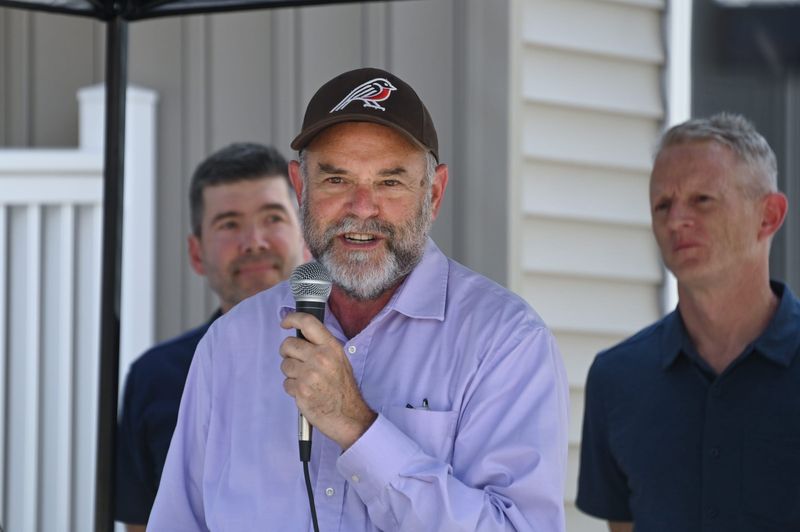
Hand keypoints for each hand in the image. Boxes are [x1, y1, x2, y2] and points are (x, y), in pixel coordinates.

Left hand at [280, 312, 376, 449]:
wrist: (348, 415)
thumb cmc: (343, 388)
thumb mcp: (339, 359)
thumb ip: (321, 346)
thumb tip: (301, 336)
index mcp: (331, 347)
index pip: (308, 323)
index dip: (292, 319)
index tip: (284, 323)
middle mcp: (320, 358)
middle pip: (288, 344)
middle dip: (287, 352)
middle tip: (296, 360)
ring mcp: (310, 374)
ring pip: (284, 365)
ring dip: (291, 373)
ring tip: (305, 380)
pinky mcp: (301, 390)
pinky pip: (286, 383)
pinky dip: (293, 388)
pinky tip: (306, 392)